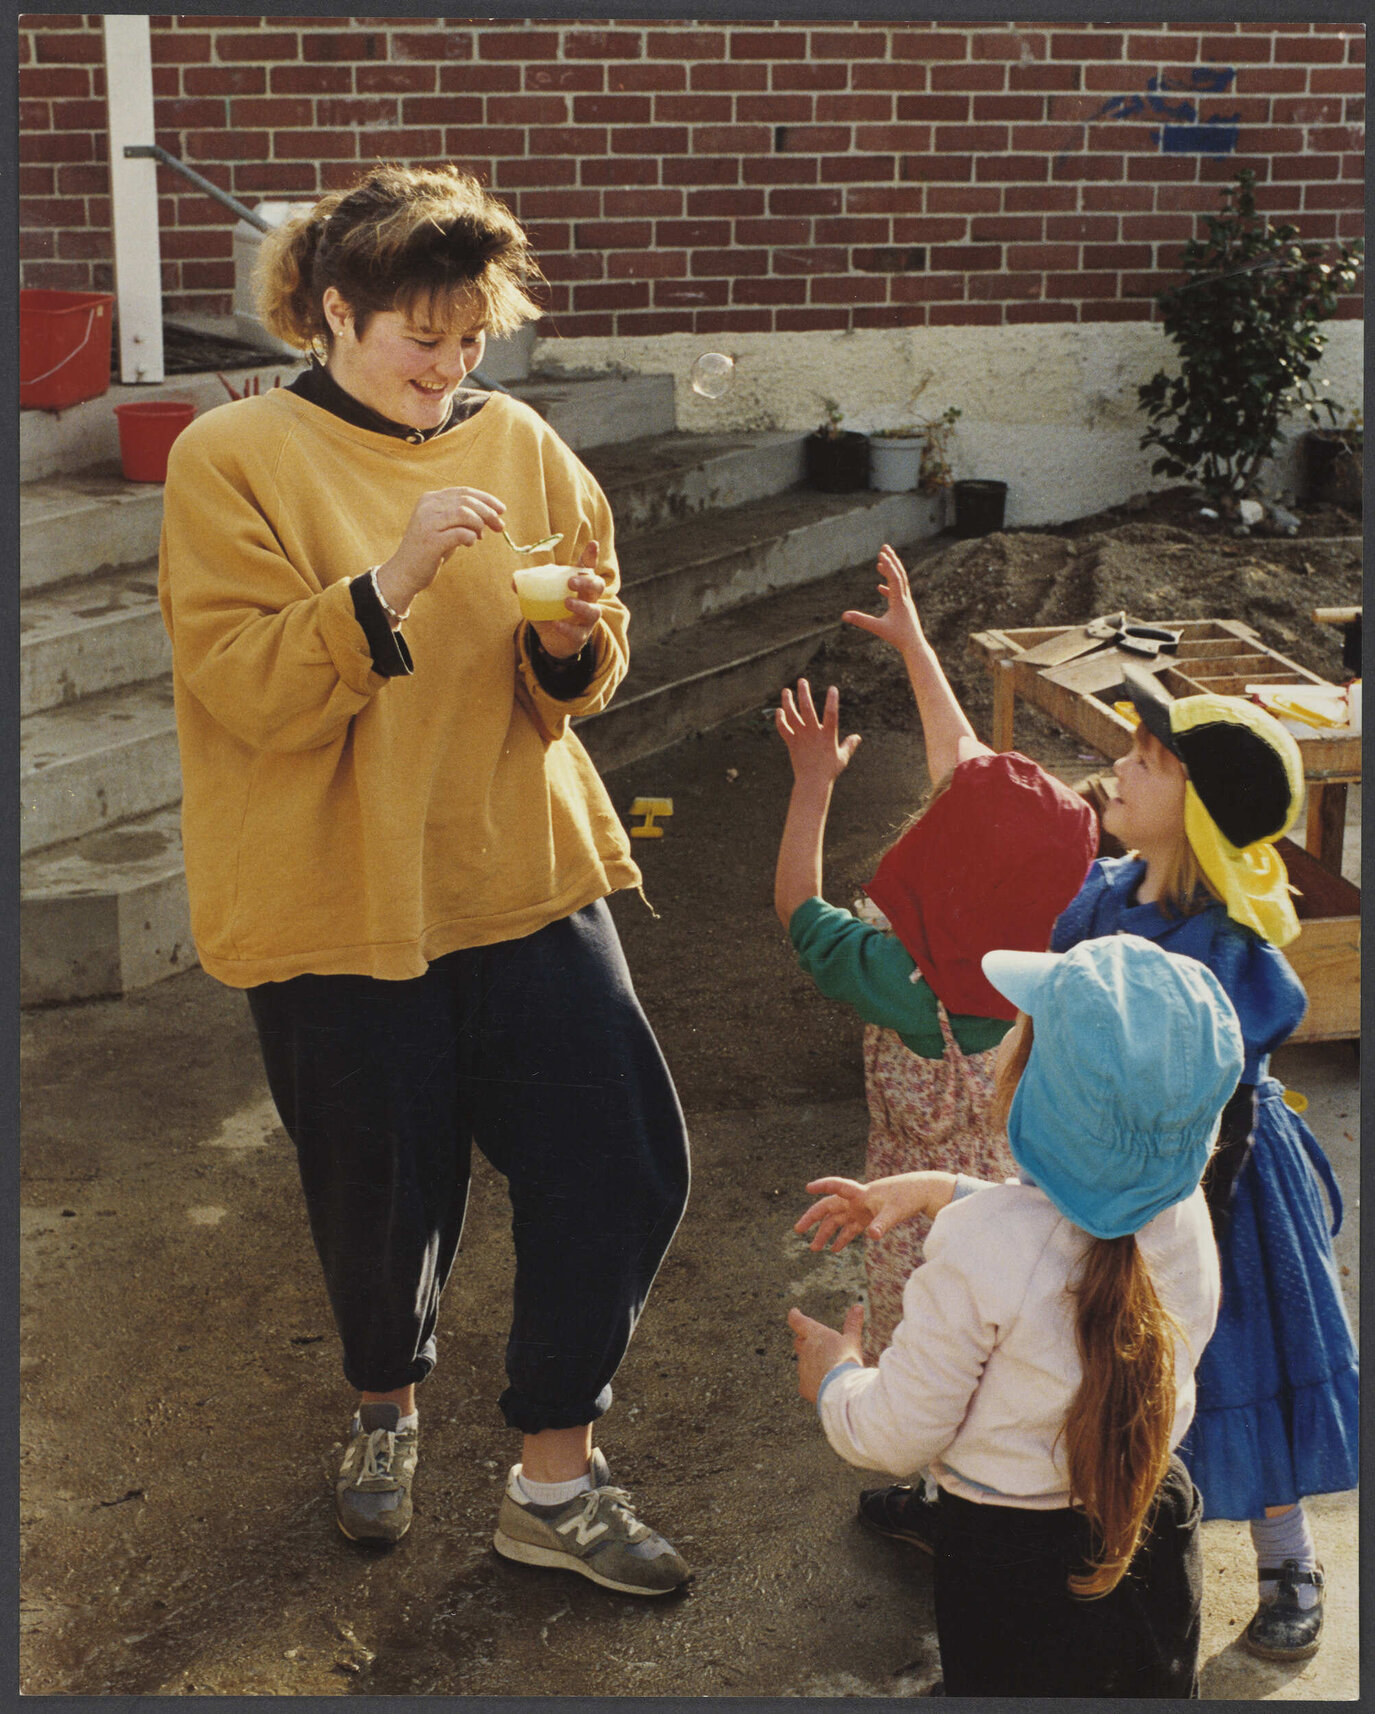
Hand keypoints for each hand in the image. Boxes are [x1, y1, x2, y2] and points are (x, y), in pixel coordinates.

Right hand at [374, 486, 506, 617]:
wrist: (405, 572)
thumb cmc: (429, 550)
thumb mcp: (445, 527)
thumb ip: (462, 518)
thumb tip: (493, 515)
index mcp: (430, 499)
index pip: (464, 492)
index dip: (486, 499)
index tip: (502, 510)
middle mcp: (427, 507)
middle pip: (467, 501)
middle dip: (488, 513)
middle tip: (499, 526)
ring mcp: (427, 523)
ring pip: (464, 513)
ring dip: (479, 524)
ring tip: (480, 536)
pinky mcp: (431, 541)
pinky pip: (460, 533)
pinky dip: (471, 538)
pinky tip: (470, 543)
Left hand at [530, 539, 604, 658]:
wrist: (553, 640)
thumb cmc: (550, 612)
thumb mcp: (539, 597)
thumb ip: (529, 588)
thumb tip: (515, 581)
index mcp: (579, 586)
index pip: (587, 569)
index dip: (591, 556)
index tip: (592, 544)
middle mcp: (588, 600)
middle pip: (597, 587)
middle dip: (587, 582)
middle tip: (571, 582)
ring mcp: (587, 620)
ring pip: (594, 611)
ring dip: (581, 606)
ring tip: (566, 602)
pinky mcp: (581, 636)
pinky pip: (578, 633)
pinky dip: (567, 628)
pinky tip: (556, 624)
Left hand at [775, 679, 860, 789]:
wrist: (812, 782)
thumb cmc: (829, 770)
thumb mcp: (842, 757)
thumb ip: (849, 745)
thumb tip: (857, 737)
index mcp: (828, 735)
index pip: (831, 714)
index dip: (832, 700)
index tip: (833, 688)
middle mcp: (813, 733)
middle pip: (807, 709)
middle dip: (804, 693)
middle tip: (802, 681)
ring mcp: (801, 737)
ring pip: (792, 716)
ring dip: (788, 702)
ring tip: (786, 691)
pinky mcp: (791, 743)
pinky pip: (783, 728)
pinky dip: (780, 719)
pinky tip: (779, 710)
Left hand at [788, 1304, 864, 1402]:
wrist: (841, 1388)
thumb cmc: (846, 1360)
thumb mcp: (852, 1340)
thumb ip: (853, 1324)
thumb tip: (858, 1306)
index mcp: (815, 1335)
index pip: (798, 1321)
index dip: (795, 1316)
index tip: (794, 1312)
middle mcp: (805, 1350)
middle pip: (799, 1343)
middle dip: (804, 1341)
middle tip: (811, 1342)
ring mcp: (802, 1369)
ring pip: (804, 1364)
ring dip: (812, 1364)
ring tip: (828, 1368)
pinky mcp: (804, 1386)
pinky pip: (806, 1382)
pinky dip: (813, 1382)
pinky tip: (824, 1386)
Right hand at [795, 1172, 956, 1251]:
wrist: (921, 1193)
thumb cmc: (907, 1197)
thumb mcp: (894, 1212)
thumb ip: (881, 1224)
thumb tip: (871, 1236)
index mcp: (860, 1193)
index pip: (837, 1186)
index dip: (822, 1186)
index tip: (808, 1188)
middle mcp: (857, 1200)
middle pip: (829, 1206)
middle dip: (813, 1218)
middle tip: (798, 1229)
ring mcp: (861, 1209)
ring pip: (837, 1220)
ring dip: (826, 1233)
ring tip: (814, 1248)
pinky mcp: (867, 1217)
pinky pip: (850, 1229)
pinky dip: (842, 1238)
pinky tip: (835, 1250)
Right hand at [841, 544, 927, 657]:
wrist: (914, 645)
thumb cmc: (897, 637)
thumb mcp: (877, 628)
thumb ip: (861, 620)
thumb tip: (844, 615)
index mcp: (899, 600)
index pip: (894, 577)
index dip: (888, 565)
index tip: (880, 553)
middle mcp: (904, 598)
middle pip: (899, 574)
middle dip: (892, 560)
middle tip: (884, 547)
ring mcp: (905, 602)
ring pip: (899, 582)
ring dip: (891, 570)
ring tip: (881, 561)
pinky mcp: (904, 608)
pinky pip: (896, 593)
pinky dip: (888, 586)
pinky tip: (879, 586)